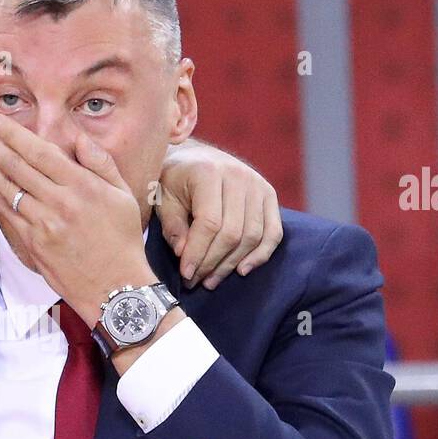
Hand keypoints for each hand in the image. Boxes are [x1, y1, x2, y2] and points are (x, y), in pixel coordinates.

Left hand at [0, 115, 154, 327]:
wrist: (115, 287)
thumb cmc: (122, 240)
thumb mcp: (123, 195)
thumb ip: (100, 163)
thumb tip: (78, 137)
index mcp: (83, 186)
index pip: (40, 152)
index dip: (14, 134)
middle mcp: (60, 203)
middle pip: (18, 167)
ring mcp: (43, 224)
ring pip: (8, 189)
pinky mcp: (32, 244)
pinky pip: (7, 213)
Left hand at [156, 140, 281, 288]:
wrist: (196, 157)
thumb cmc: (175, 181)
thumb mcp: (163, 199)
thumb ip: (172, 226)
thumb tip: (184, 255)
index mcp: (208, 172)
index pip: (209, 222)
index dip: (198, 253)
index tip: (185, 274)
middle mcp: (238, 176)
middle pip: (232, 232)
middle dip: (212, 263)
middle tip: (195, 281)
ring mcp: (258, 184)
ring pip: (253, 236)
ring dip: (232, 264)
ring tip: (211, 280)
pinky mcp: (269, 195)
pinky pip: (274, 232)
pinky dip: (261, 254)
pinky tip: (242, 270)